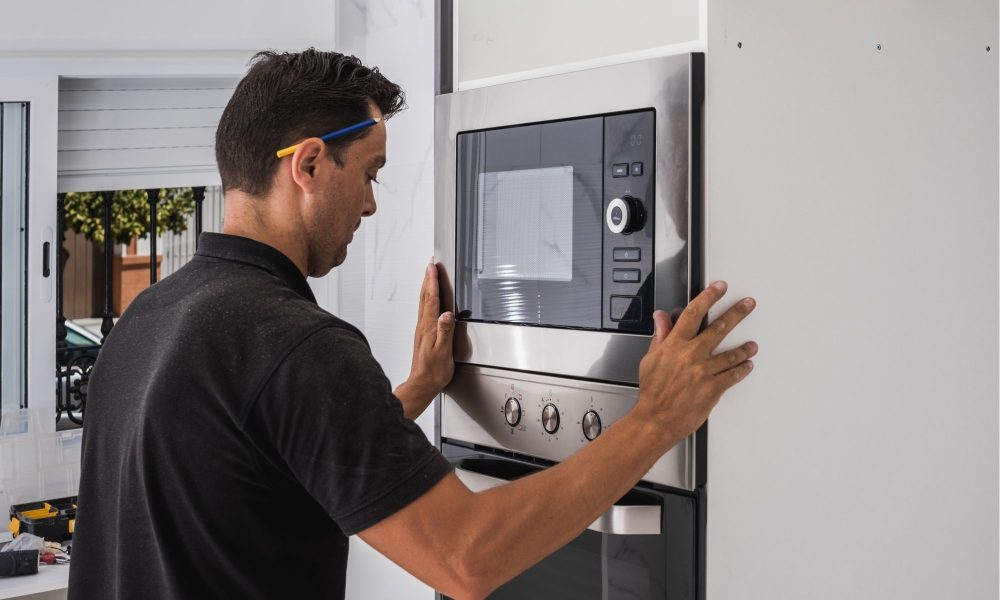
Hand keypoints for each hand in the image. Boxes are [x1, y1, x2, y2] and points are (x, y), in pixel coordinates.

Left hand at [395, 259, 454, 416]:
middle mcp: (423, 326)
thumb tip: (447, 314)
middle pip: (424, 296)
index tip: (433, 266)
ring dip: (426, 287)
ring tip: (429, 276)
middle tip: (430, 264)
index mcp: (429, 327)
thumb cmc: (434, 371)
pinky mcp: (423, 335)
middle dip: (427, 278)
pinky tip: (429, 300)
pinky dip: (427, 299)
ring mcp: (421, 330)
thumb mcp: (443, 352)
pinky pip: (424, 310)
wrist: (421, 385)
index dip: (432, 281)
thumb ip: (445, 331)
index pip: (431, 299)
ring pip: (423, 302)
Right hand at [635, 281, 756, 439]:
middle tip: (748, 304)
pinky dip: (742, 369)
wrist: (656, 419)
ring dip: (744, 348)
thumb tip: (661, 318)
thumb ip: (660, 336)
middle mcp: (691, 355)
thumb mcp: (650, 359)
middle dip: (736, 313)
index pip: (693, 313)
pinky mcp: (713, 388)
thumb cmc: (652, 392)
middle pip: (718, 328)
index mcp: (674, 345)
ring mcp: (704, 372)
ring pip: (731, 354)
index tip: (719, 288)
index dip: (708, 297)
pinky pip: (732, 375)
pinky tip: (747, 365)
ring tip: (752, 345)